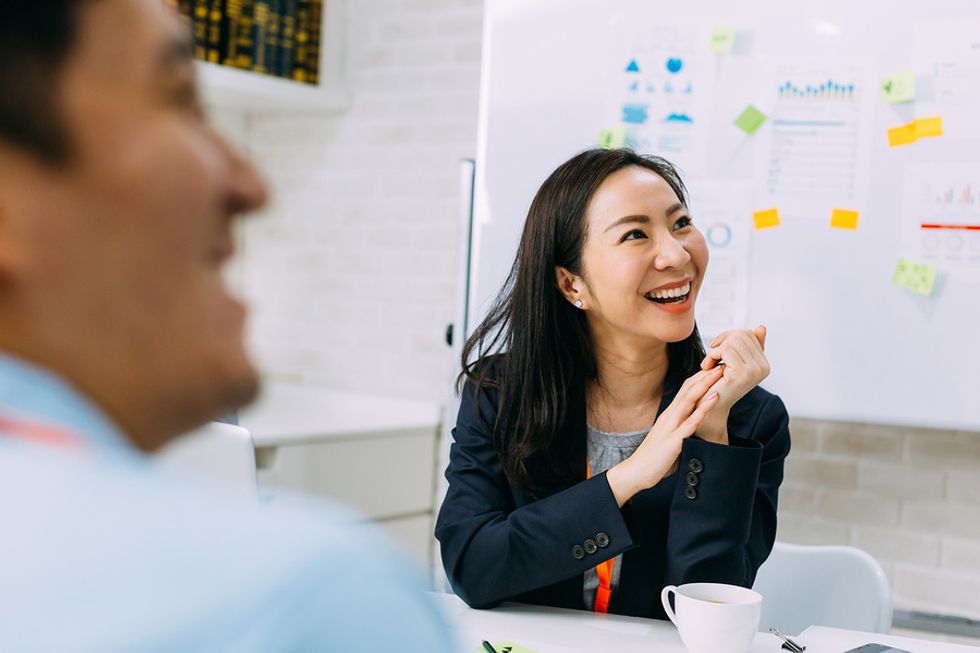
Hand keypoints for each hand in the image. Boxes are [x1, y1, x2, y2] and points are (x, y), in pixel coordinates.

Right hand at [605, 366, 722, 505]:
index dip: (700, 380)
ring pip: (690, 401)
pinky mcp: (673, 441)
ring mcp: (671, 427)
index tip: (714, 369)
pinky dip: (703, 409)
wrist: (635, 472)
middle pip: (689, 391)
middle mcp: (670, 417)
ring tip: (720, 373)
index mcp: (669, 416)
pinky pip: (690, 422)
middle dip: (705, 376)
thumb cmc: (654, 459)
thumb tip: (694, 429)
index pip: (686, 392)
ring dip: (706, 386)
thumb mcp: (670, 440)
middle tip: (721, 362)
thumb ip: (681, 431)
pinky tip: (714, 398)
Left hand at [696, 325, 770, 442]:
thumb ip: (747, 345)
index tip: (717, 350)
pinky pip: (725, 349)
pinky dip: (711, 355)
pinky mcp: (741, 374)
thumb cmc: (717, 382)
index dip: (728, 337)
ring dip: (715, 350)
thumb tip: (761, 327)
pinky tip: (707, 367)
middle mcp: (764, 368)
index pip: (748, 333)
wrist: (707, 406)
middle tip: (712, 357)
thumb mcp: (733, 361)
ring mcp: (754, 371)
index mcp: (764, 364)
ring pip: (733, 340)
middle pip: (742, 333)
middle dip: (722, 341)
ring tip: (710, 364)